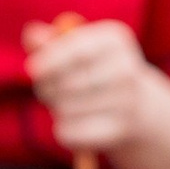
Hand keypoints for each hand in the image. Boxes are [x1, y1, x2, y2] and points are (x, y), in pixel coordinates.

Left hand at [22, 15, 167, 157]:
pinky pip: (75, 132)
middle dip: (47, 87)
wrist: (138, 105)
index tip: (32, 69)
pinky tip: (67, 124)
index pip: (77, 51)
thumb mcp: (75, 47)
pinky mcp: (121, 130)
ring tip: (62, 106)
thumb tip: (31, 36)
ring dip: (56, 109)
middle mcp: (126, 70)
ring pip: (68, 109)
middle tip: (45, 91)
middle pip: (70, 82)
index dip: (50, 60)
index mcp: (114, 41)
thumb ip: (49, 41)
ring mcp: (127, 101)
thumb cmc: (94, 69)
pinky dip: (64, 131)